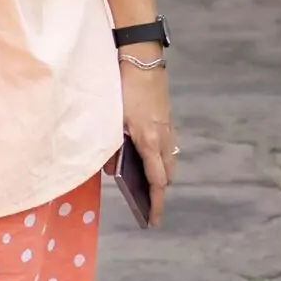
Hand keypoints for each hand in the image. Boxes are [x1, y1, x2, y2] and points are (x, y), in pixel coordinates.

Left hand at [118, 52, 176, 226]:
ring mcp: (168, 127)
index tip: (153, 221)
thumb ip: (112, 146)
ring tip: (148, 183)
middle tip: (148, 204)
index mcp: (148, 140)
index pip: (157, 180)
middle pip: (168, 173)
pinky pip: (168, 145)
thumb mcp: (112, 118)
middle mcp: (163, 136)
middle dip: (159, 190)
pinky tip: (149, 156)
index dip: (155, 203)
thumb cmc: (122, 88)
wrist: (142, 59)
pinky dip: (161, 157)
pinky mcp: (167, 117)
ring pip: (169, 159)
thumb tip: (111, 169)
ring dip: (162, 173)